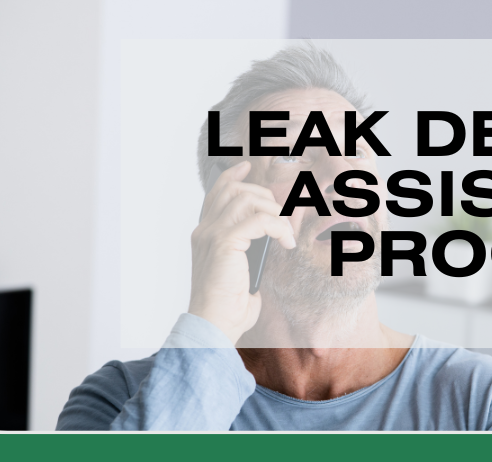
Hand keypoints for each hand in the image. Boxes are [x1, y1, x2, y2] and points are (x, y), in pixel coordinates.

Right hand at [189, 161, 295, 344]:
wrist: (215, 324)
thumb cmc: (229, 305)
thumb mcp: (240, 270)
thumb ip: (247, 250)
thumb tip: (270, 237)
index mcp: (205, 234)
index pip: (217, 194)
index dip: (233, 177)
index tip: (248, 168)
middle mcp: (205, 231)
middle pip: (236, 191)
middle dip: (266, 198)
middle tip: (283, 220)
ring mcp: (212, 235)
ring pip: (248, 200)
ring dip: (275, 212)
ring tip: (285, 233)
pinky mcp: (225, 244)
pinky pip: (258, 220)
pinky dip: (278, 227)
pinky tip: (286, 242)